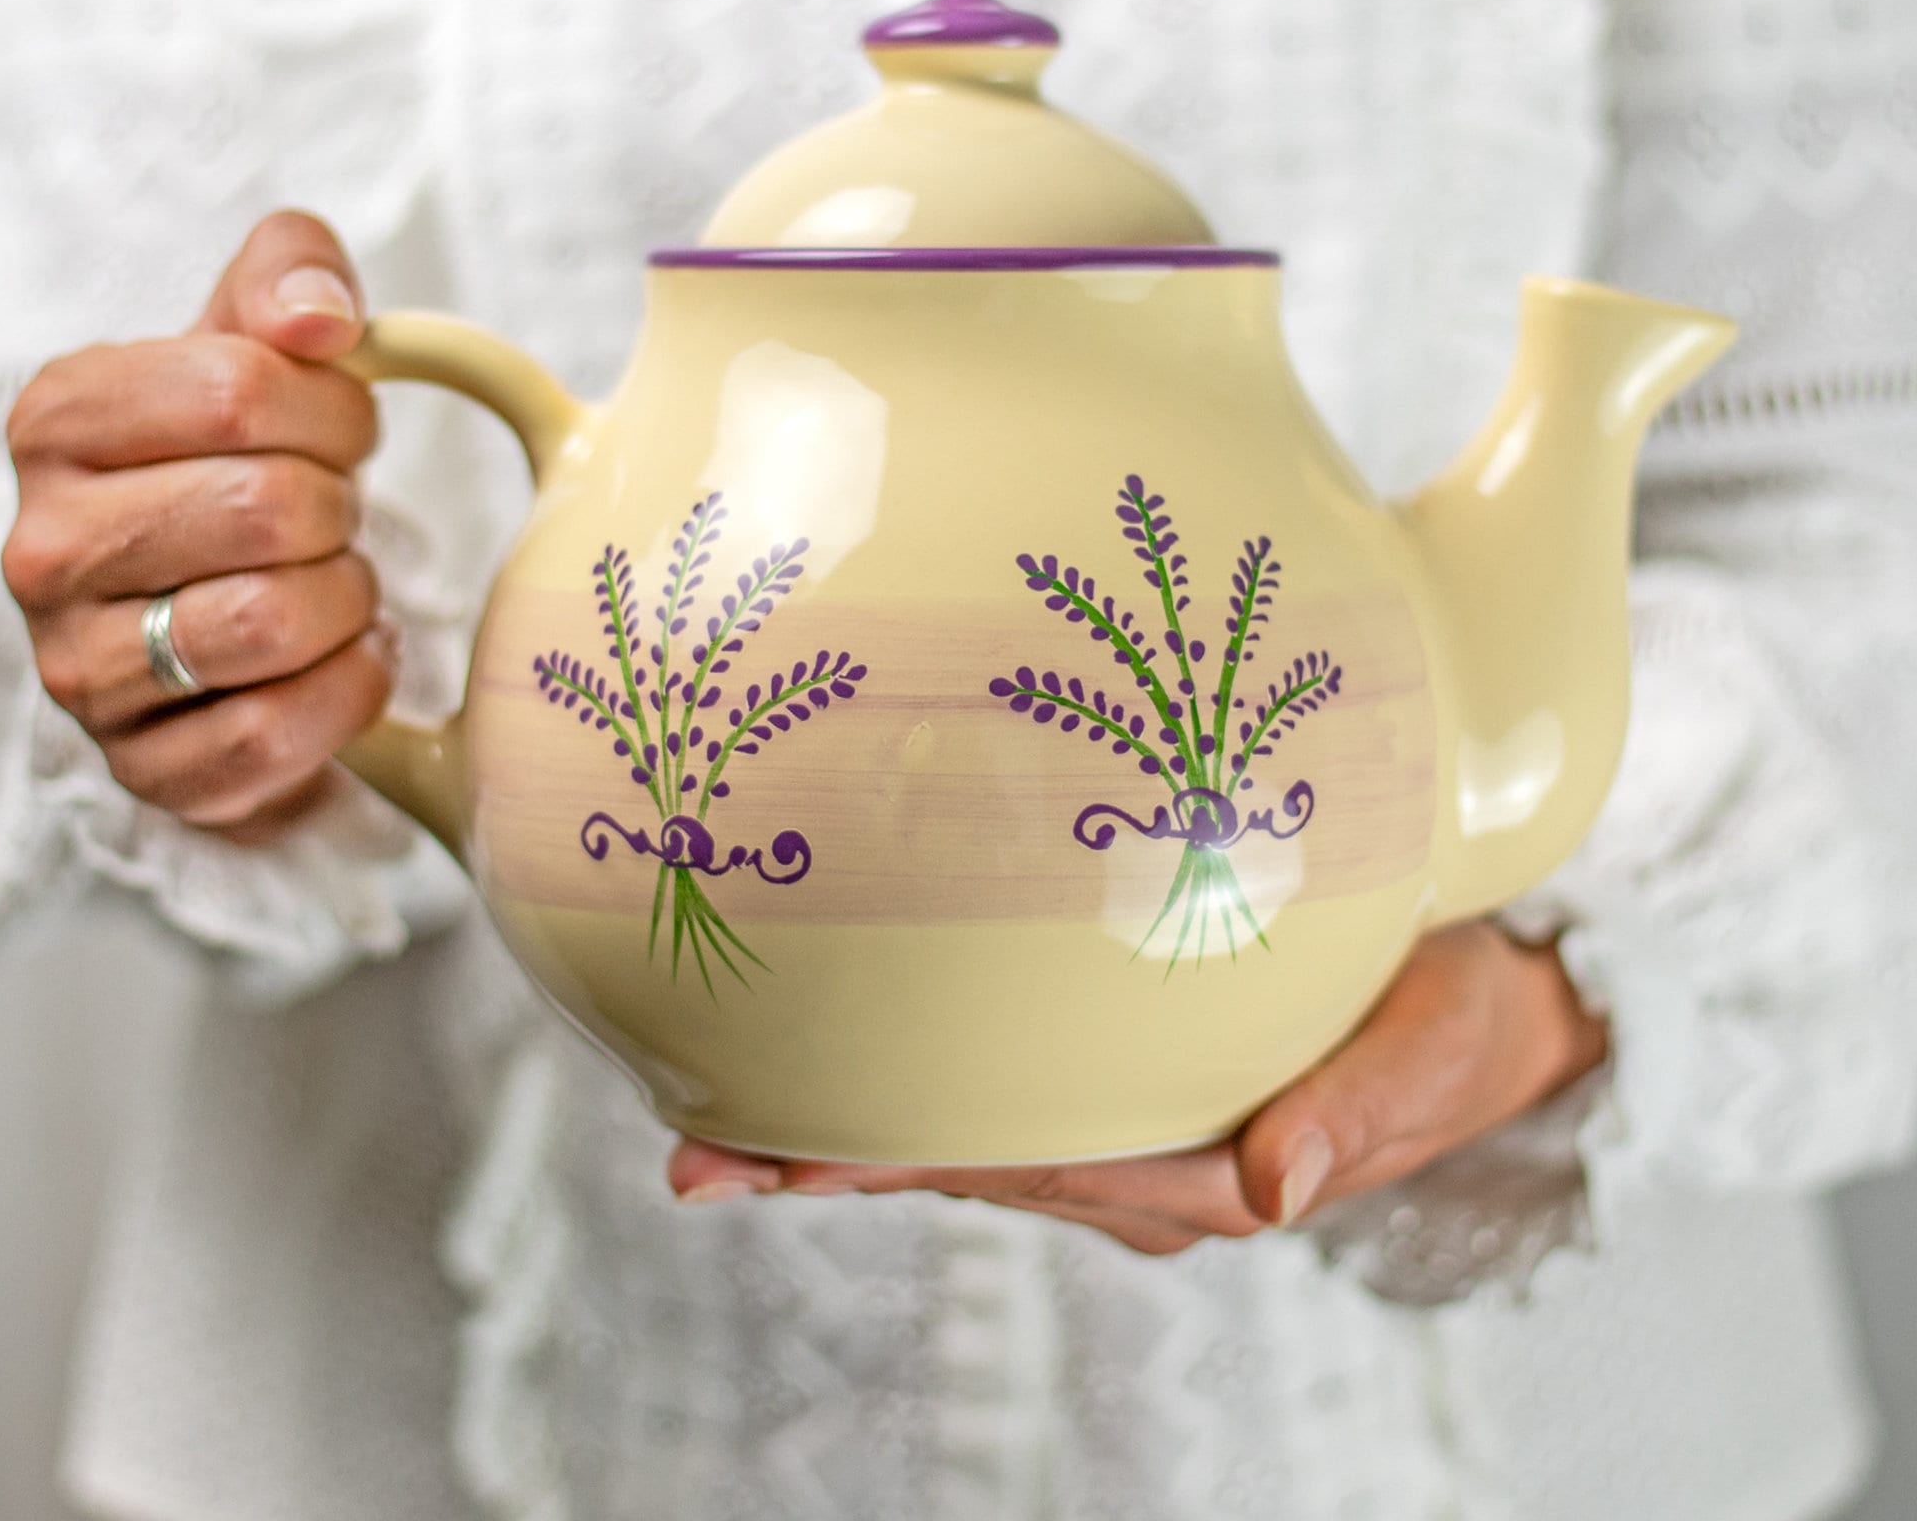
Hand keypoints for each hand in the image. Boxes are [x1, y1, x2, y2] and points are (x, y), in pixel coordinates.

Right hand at [3, 211, 394, 835]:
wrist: (243, 605)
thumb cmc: (250, 462)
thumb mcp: (265, 343)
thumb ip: (294, 277)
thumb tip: (319, 315)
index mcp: (61, 418)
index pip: (240, 391)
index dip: (333, 410)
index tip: (339, 432)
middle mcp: (44, 545)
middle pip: (267, 509)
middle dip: (341, 510)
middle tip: (333, 519)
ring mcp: (80, 667)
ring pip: (270, 624)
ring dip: (346, 602)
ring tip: (333, 587)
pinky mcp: (144, 765)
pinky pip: (275, 734)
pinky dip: (345, 692)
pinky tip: (337, 661)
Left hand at [666, 920, 1609, 1255]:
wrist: (1499, 1006)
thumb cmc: (1460, 1026)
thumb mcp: (1424, 1059)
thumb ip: (1353, 1115)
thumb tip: (1275, 1187)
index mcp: (1195, 1177)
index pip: (1014, 1168)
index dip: (890, 1167)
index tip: (774, 1163)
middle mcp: (1143, 1165)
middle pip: (962, 1162)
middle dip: (830, 1164)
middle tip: (694, 1159)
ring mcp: (1135, 1126)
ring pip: (973, 1130)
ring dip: (859, 1125)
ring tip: (732, 1118)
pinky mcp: (1138, 1076)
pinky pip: (1014, 1086)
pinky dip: (930, 1074)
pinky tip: (867, 1047)